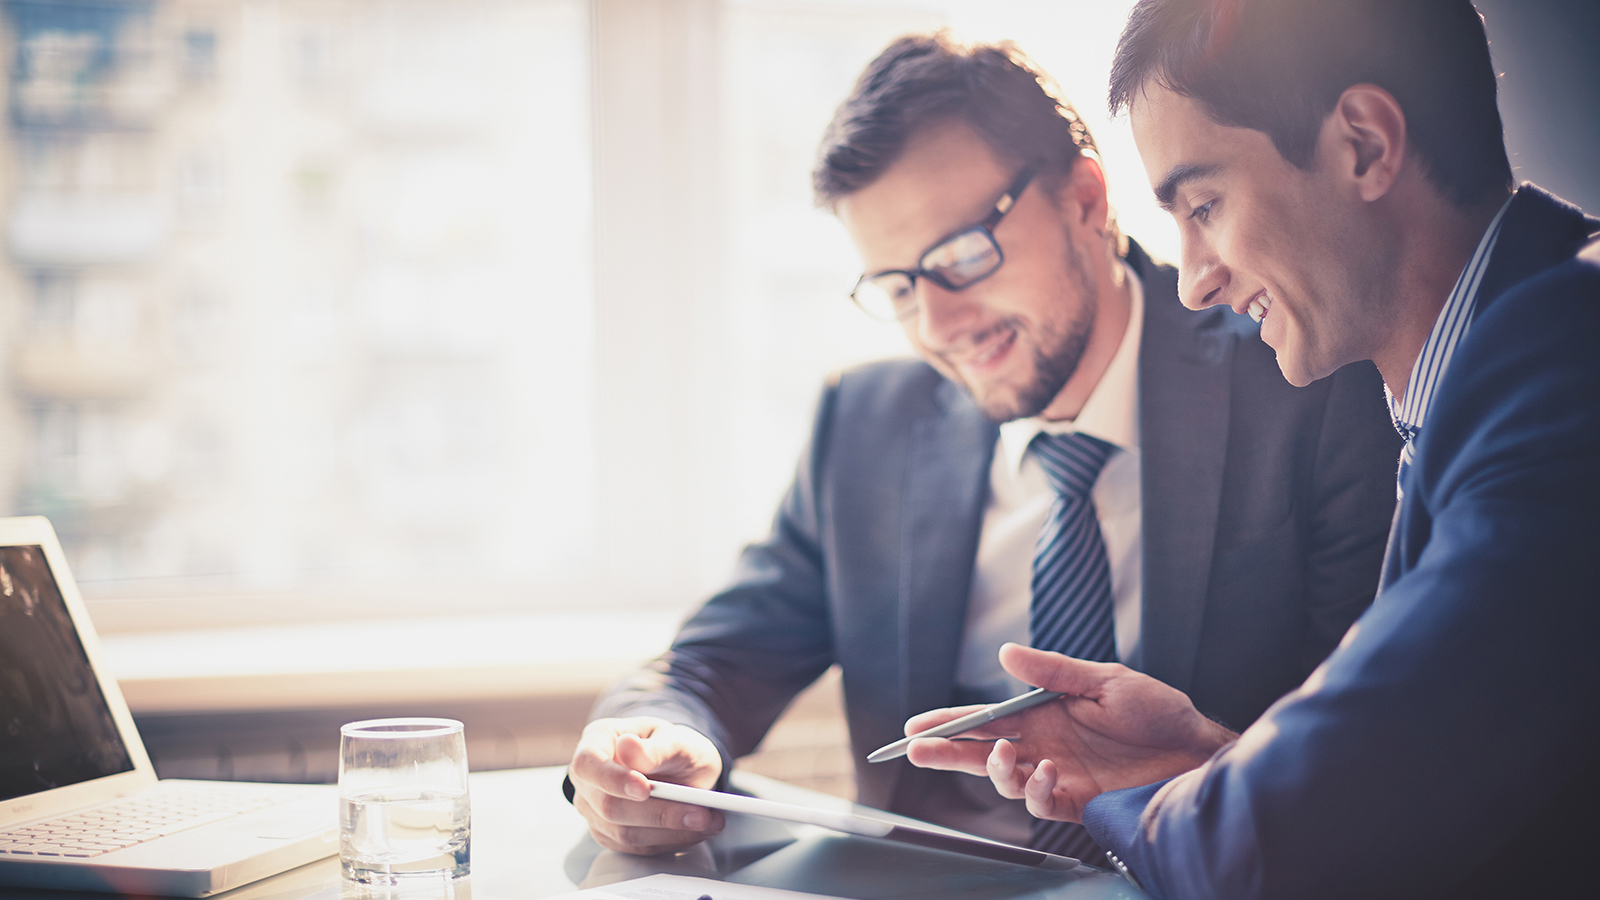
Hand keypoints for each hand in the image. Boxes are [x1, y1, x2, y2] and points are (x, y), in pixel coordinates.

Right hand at [568, 717, 725, 853]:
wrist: (679, 766)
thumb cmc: (672, 746)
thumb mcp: (674, 738)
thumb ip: (655, 747)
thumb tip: (628, 748)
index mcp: (596, 742)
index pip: (587, 764)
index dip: (611, 779)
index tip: (644, 788)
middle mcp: (589, 780)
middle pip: (608, 805)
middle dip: (658, 813)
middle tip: (701, 813)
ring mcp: (595, 810)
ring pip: (624, 833)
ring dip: (671, 831)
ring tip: (709, 821)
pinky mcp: (612, 835)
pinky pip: (638, 847)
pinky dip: (671, 841)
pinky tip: (697, 830)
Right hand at [904, 643, 1235, 821]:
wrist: (1196, 750)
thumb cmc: (1156, 711)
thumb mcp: (1104, 680)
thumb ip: (1052, 672)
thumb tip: (1005, 654)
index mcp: (1044, 714)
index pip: (986, 719)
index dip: (950, 723)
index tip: (917, 726)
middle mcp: (1044, 745)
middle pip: (981, 752)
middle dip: (947, 753)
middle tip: (917, 751)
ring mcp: (1059, 775)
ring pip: (1005, 781)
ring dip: (994, 770)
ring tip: (1001, 755)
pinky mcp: (1079, 801)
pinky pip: (1042, 802)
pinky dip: (1036, 789)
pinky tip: (1046, 772)